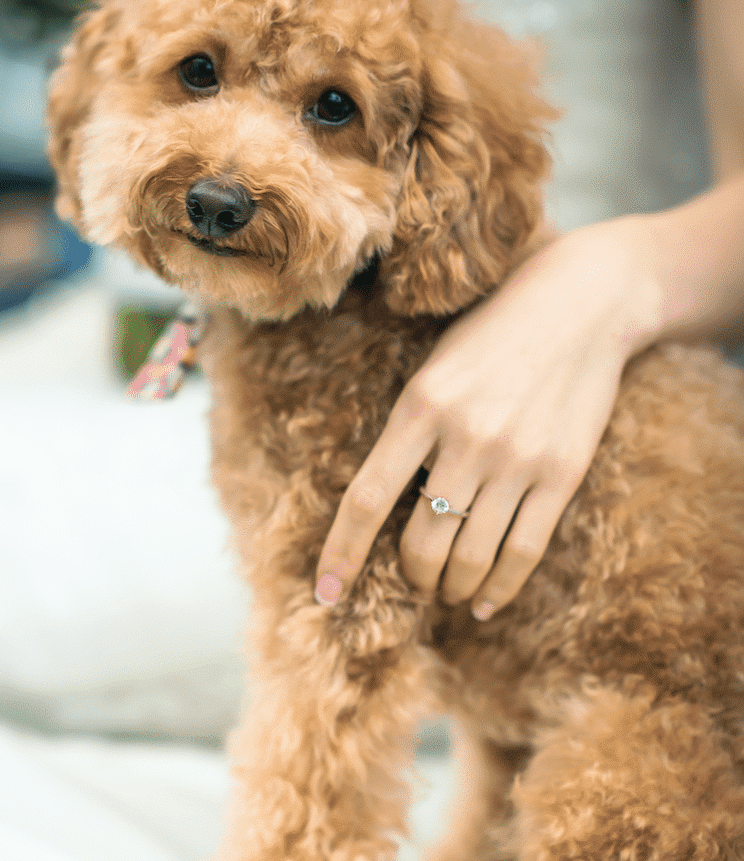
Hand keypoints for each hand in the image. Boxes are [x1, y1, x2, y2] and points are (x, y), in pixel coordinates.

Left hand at [314, 219, 659, 617]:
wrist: (580, 303)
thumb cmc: (490, 335)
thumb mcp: (431, 369)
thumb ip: (408, 432)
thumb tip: (383, 505)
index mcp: (420, 405)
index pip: (367, 498)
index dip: (342, 552)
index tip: (325, 593)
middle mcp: (466, 437)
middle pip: (422, 541)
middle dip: (410, 576)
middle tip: (412, 582)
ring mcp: (517, 458)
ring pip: (471, 556)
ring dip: (451, 588)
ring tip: (447, 593)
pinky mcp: (563, 473)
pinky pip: (525, 550)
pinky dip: (501, 588)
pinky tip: (486, 602)